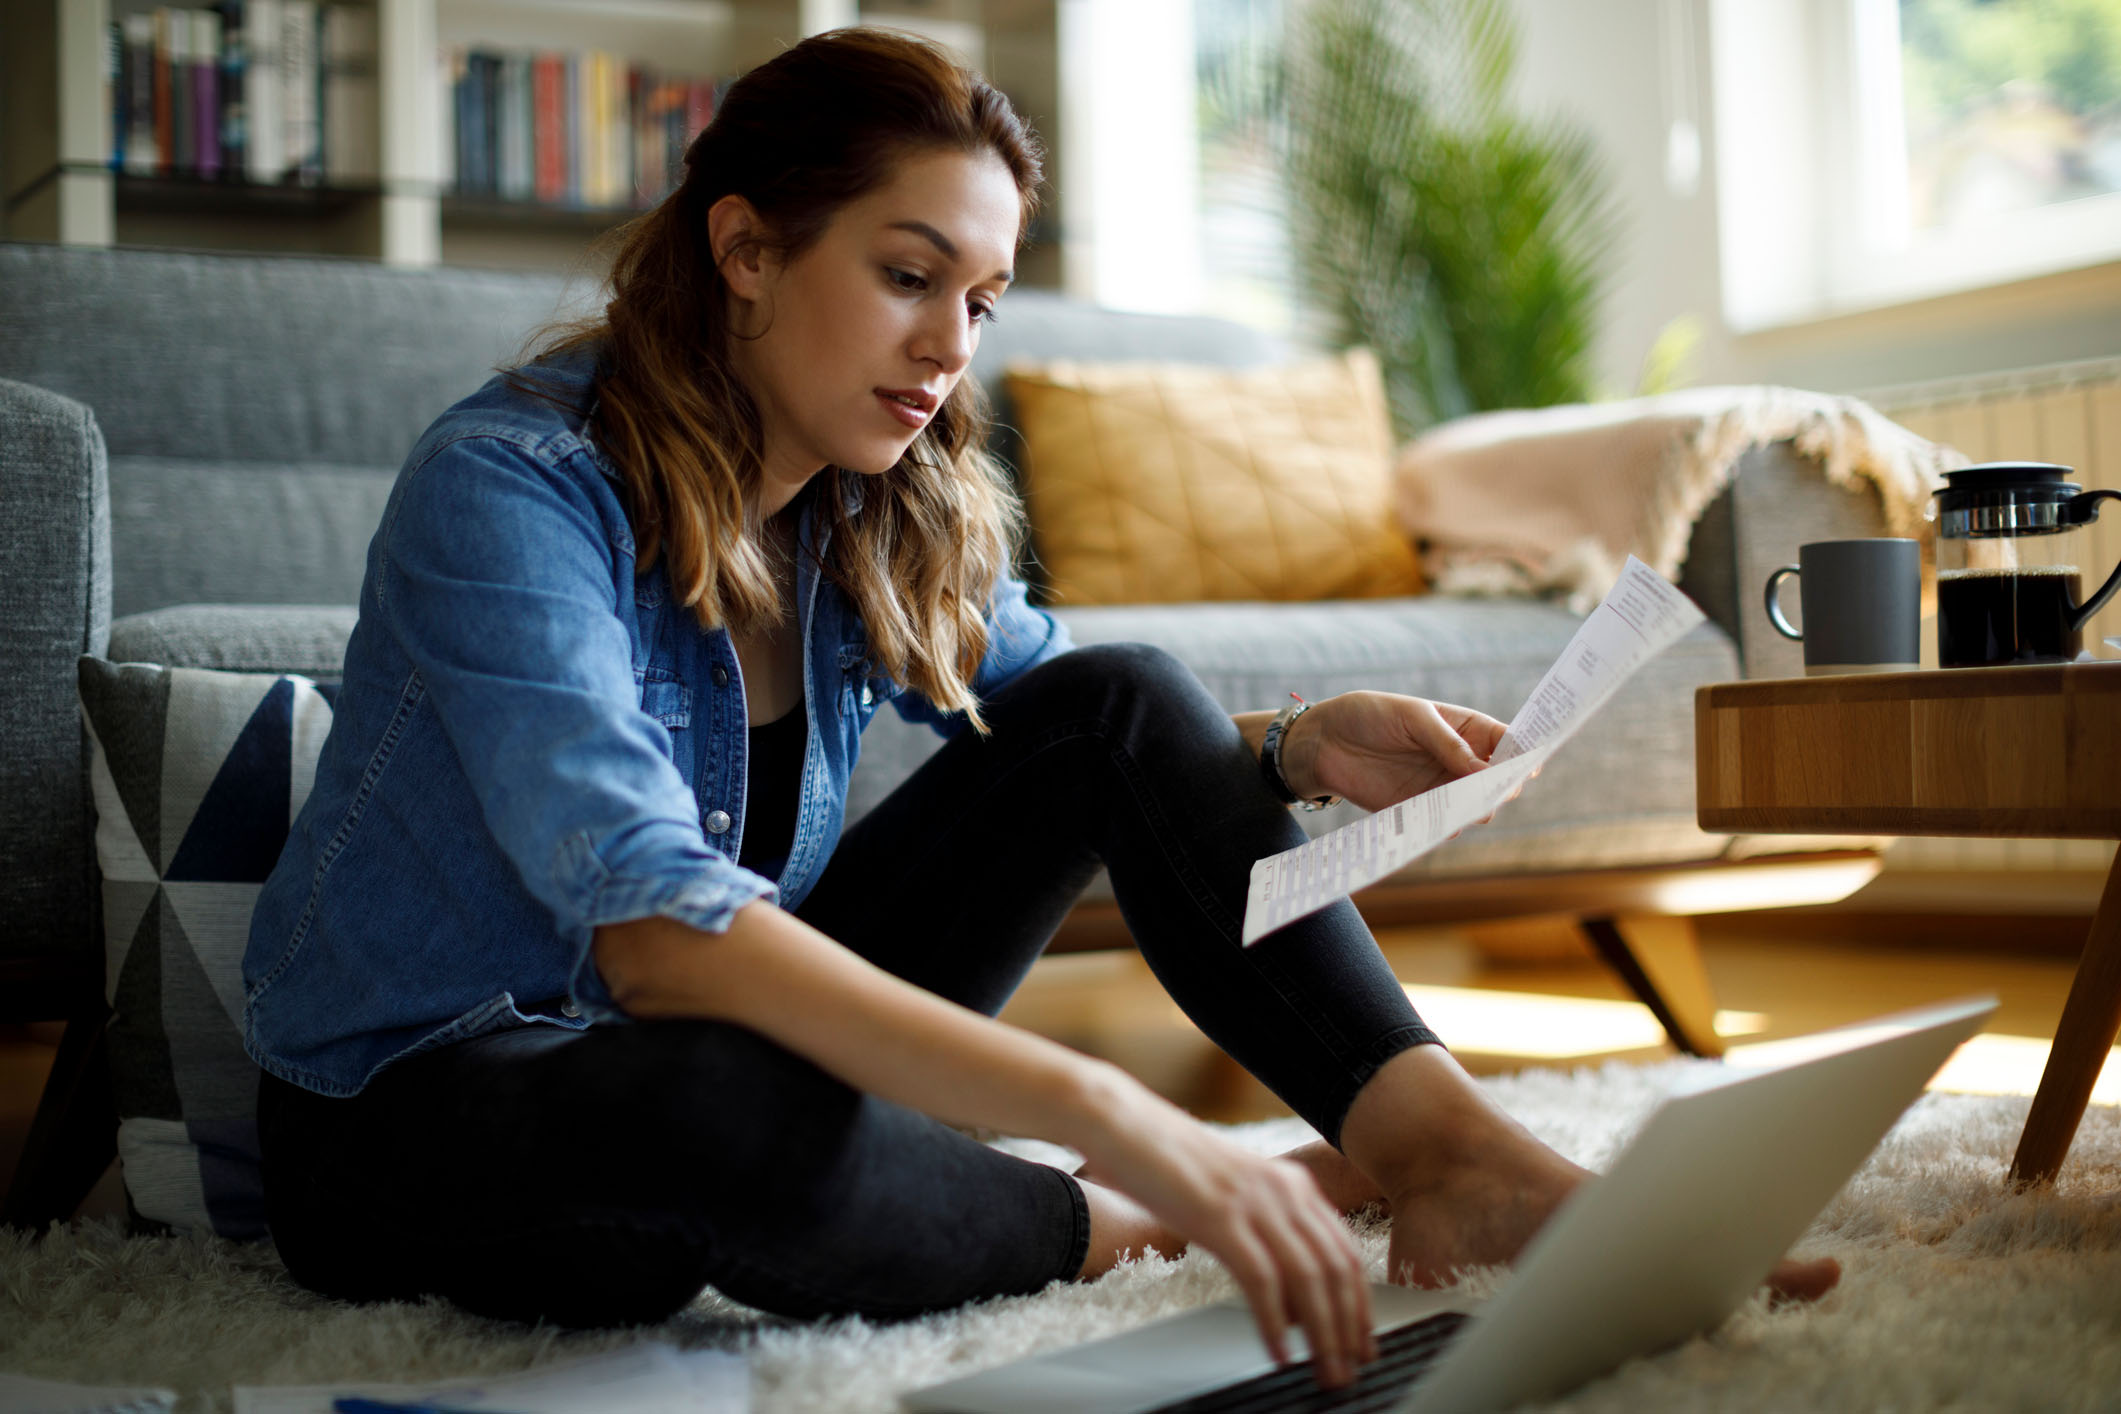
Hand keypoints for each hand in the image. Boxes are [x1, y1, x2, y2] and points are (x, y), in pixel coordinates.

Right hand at [1078, 1085, 1377, 1387]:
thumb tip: (1283, 1292)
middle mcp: (1284, 1190)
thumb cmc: (1169, 1161)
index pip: (1344, 1252)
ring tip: (1325, 1373)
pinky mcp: (1221, 1217)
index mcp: (1292, 1182)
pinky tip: (1279, 1352)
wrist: (1124, 1123)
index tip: (1363, 1343)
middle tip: (1351, 1371)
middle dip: (1349, 1328)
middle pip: (1336, 1270)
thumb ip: (1263, 1227)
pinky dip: (1276, 1322)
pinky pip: (1262, 1280)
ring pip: (1309, 1280)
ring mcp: (1254, 1203)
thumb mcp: (1232, 1191)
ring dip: (1324, 1336)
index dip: (1359, 1303)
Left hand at [1281, 691, 1513, 814]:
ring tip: (1471, 808)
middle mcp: (1458, 761)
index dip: (1523, 753)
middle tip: (1496, 791)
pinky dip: (1447, 826)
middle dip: (1503, 786)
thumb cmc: (1368, 715)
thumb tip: (1484, 769)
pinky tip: (1444, 823)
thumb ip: (1447, 742)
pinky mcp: (1417, 810)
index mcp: (1464, 729)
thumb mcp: (1411, 717)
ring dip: (1478, 809)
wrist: (1322, 742)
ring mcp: (1439, 787)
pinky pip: (1443, 824)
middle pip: (1498, 779)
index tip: (1530, 766)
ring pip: (1475, 806)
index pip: (1506, 742)